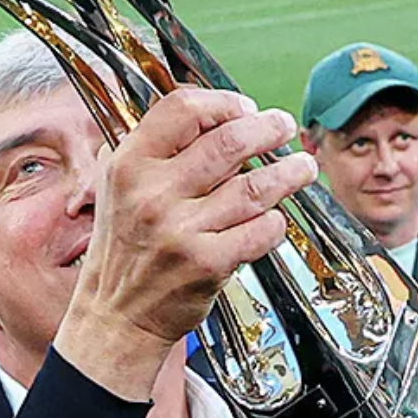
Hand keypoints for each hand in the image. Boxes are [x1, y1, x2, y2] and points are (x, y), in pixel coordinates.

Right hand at [56, 88, 315, 399]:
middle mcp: (153, 193)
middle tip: (285, 128)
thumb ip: (158, 150)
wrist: (114, 315)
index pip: (182, 109)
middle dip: (269, 129)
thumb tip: (218, 114)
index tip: (246, 108)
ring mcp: (181, 230)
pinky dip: (276, 221)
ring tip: (303, 166)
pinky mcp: (207, 264)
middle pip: (229, 141)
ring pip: (255, 187)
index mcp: (129, 164)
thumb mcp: (120, 186)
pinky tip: (275, 217)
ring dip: (289, 173)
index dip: (223, 103)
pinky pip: (261, 230)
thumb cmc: (127, 244)